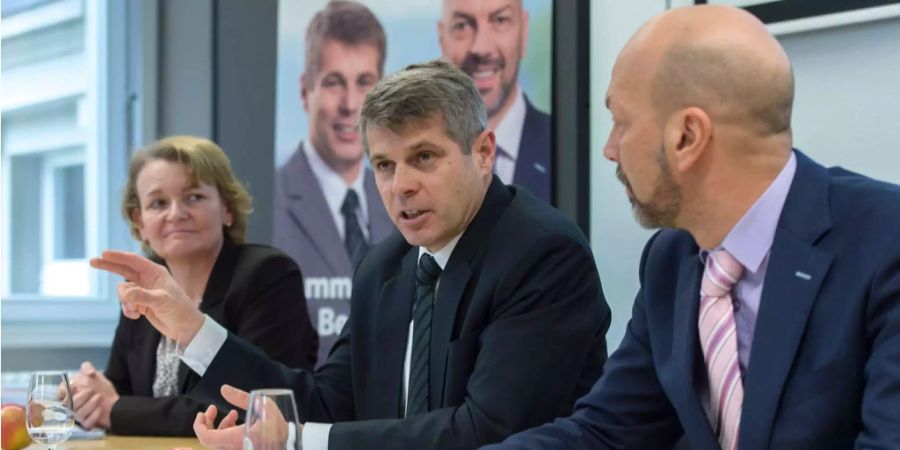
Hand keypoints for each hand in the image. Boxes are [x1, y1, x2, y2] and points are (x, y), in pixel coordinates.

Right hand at [70, 362, 118, 429]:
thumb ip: (88, 369)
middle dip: (80, 396)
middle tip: (91, 390)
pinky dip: (94, 415)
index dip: (65, 389)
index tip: (75, 385)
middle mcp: (72, 406)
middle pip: (67, 403)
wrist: (115, 403)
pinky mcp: (86, 424)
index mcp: (71, 393)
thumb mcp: (96, 376)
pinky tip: (100, 408)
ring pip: (77, 413)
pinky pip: (87, 422)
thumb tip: (86, 368)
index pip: (60, 392)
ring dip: (90, 404)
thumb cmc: (101, 389)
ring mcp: (78, 416)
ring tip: (99, 397)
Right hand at [90, 251, 204, 344]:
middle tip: (92, 261)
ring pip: (123, 291)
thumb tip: (125, 293)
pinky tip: (138, 316)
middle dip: (109, 266)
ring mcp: (143, 292)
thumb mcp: (162, 301)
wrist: (185, 328)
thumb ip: (142, 296)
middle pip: (123, 269)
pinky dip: (128, 310)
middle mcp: (148, 279)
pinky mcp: (141, 304)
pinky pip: (125, 304)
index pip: (133, 261)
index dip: (118, 256)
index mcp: (156, 273)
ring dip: (125, 301)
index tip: (104, 253)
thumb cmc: (179, 310)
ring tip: (137, 310)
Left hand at [193, 385, 301, 449]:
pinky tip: (237, 421)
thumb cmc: (278, 425)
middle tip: (212, 409)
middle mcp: (232, 448)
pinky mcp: (241, 449)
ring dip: (220, 426)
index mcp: (235, 439)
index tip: (202, 412)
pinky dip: (227, 432)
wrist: (290, 442)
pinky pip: (226, 444)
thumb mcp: (262, 405)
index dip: (199, 425)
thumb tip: (223, 388)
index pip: (206, 437)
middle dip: (208, 422)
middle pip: (209, 440)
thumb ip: (241, 397)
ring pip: (217, 442)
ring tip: (231, 413)